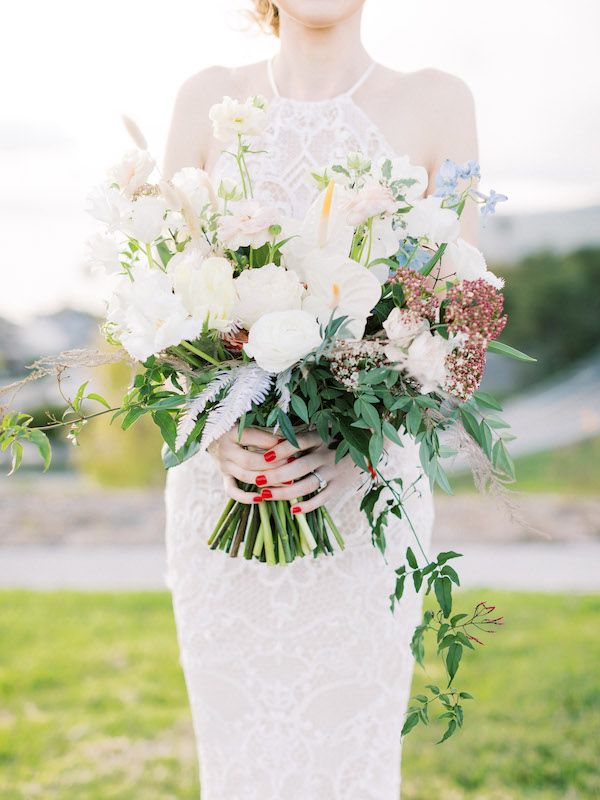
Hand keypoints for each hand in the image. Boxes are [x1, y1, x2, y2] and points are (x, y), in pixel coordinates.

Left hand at [210, 427, 361, 510]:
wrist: (372, 445)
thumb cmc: (339, 436)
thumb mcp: (322, 429)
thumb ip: (301, 435)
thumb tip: (271, 439)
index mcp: (321, 437)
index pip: (299, 442)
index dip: (282, 449)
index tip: (264, 456)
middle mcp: (327, 454)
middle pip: (299, 467)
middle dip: (276, 476)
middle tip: (257, 481)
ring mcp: (334, 472)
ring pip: (307, 485)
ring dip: (284, 493)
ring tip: (265, 495)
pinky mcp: (340, 486)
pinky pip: (322, 498)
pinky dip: (307, 506)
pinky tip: (293, 510)